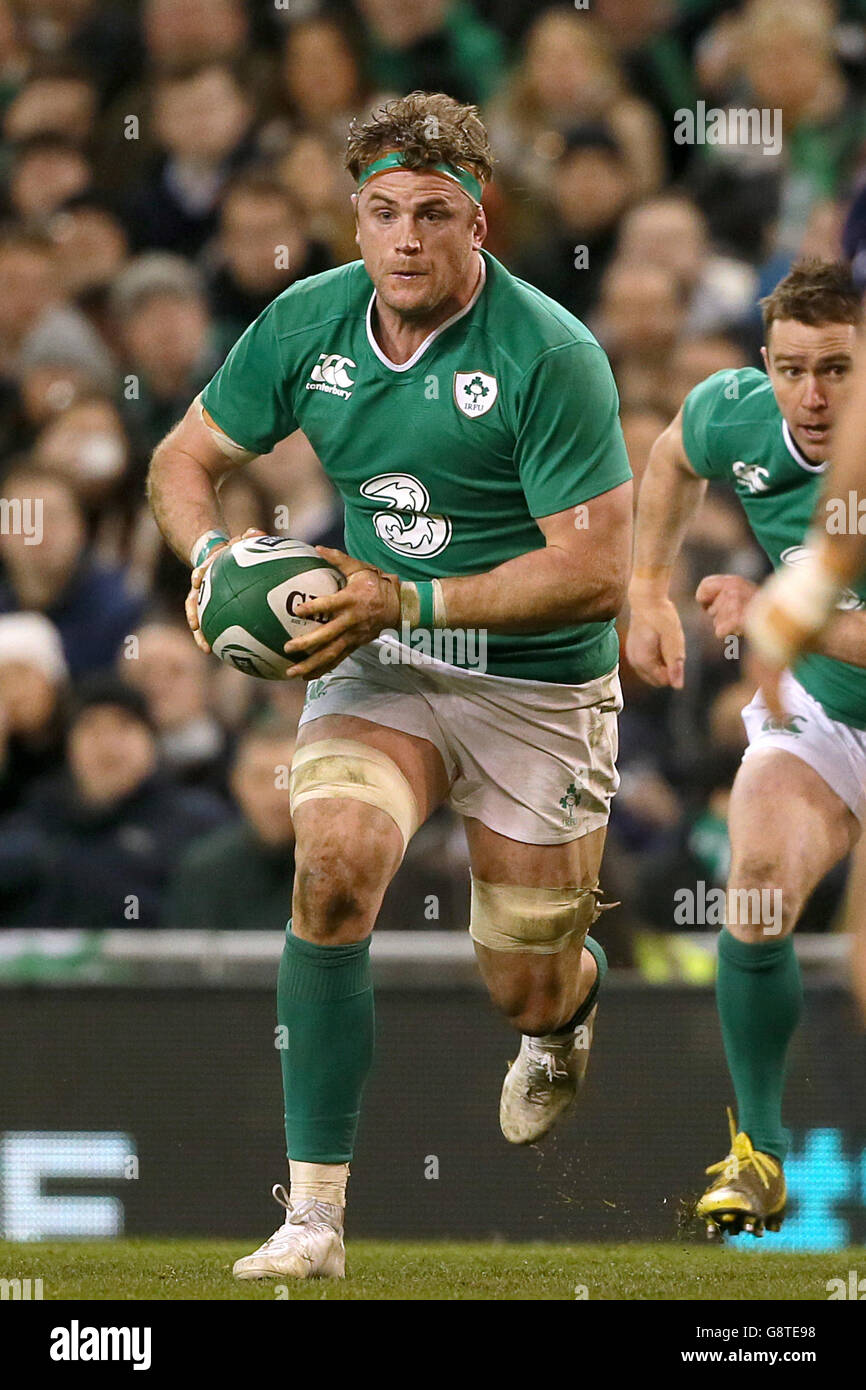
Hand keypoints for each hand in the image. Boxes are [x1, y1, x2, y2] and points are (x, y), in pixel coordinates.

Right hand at [185, 527, 265, 652]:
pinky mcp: (210, 612)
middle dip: (193, 614)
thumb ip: (249, 538)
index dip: (197, 575)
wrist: (220, 560)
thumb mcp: (241, 543)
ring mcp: (203, 601)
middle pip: (192, 602)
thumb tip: (259, 532)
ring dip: (200, 635)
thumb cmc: (235, 552)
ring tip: (206, 649)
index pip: (198, 572)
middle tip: (195, 626)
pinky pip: (213, 626)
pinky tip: (227, 653)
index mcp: (206, 571)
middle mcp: (200, 588)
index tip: (195, 580)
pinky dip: (218, 639)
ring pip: (198, 619)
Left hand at [282, 546, 400, 678]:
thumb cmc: (376, 583)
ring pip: (331, 653)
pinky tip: (307, 676)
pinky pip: (338, 659)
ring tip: (292, 672)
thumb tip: (316, 548)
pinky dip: (323, 669)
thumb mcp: (359, 568)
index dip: (315, 608)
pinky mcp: (355, 645)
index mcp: (350, 600)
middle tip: (288, 648)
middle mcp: (351, 621)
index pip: (330, 605)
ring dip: (311, 664)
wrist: (399, 605)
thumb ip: (338, 559)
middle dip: (307, 644)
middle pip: (327, 636)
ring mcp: (353, 636)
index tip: (298, 609)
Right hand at [625, 594, 685, 687]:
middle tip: (670, 646)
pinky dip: (656, 658)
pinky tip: (658, 642)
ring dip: (662, 663)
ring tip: (664, 642)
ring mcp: (632, 658)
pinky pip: (648, 665)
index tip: (674, 649)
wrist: (646, 600)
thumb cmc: (662, 617)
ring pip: (653, 673)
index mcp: (643, 662)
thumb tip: (678, 687)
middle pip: (657, 679)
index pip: (664, 681)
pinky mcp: (633, 652)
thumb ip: (675, 664)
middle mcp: (634, 663)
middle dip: (667, 668)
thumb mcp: (674, 640)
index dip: (674, 669)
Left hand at [695, 573, 756, 638]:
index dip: (705, 599)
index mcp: (733, 580)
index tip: (710, 605)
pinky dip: (729, 634)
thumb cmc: (762, 608)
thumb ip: (725, 594)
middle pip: (711, 610)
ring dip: (727, 625)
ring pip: (716, 623)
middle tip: (740, 615)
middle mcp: (732, 588)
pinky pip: (720, 632)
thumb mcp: (743, 592)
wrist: (785, 616)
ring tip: (745, 621)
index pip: (705, 587)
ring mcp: (734, 602)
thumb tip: (706, 605)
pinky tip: (742, 629)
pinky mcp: (736, 618)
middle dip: (721, 616)